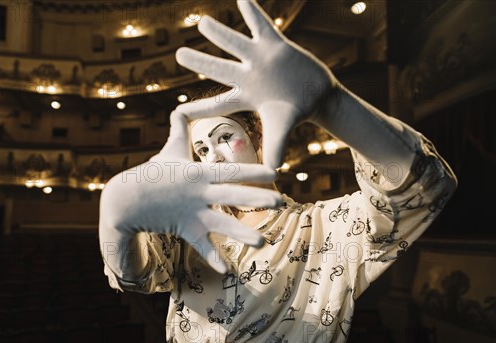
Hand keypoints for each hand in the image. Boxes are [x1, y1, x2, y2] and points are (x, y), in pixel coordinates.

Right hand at [99, 111, 281, 273]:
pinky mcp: (185, 229)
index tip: (275, 171)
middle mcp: (199, 193)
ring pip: (221, 225)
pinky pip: (200, 246)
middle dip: (256, 198)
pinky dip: (213, 259)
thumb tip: (179, 107)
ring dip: (241, 233)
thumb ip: (179, 129)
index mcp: (199, 173)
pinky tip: (227, 271)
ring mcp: (193, 213)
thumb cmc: (152, 173)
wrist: (124, 199)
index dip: (252, 170)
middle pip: (231, 196)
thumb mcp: (169, 149)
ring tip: (262, 242)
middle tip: (280, 202)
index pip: (230, 170)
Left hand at [175, 0, 337, 168]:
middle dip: (198, 61)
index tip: (178, 110)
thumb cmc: (296, 113)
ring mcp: (260, 59)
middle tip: (178, 53)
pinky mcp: (275, 44)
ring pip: (234, 43)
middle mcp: (247, 76)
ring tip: (201, 22)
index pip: (217, 103)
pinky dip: (252, 11)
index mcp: (245, 97)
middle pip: (217, 68)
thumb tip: (272, 174)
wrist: (317, 95)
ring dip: (218, 32)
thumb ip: (275, 148)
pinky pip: (261, 24)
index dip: (199, 108)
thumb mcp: (282, 131)